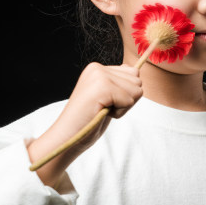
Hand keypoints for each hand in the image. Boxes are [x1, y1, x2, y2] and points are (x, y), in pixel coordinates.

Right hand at [29, 63, 142, 186]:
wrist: (67, 136)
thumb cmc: (88, 119)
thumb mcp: (107, 96)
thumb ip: (119, 81)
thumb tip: (133, 68)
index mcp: (97, 68)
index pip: (134, 73)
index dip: (126, 93)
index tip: (106, 101)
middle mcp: (98, 68)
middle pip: (138, 81)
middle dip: (127, 99)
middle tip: (104, 107)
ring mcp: (99, 76)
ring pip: (136, 91)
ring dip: (124, 106)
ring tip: (103, 110)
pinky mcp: (102, 87)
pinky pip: (129, 101)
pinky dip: (120, 113)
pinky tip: (102, 113)